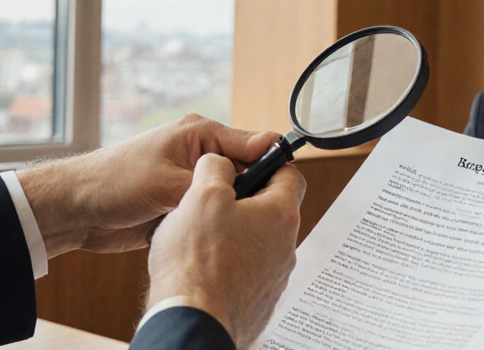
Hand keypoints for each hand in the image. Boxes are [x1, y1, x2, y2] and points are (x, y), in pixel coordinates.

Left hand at [16, 114, 279, 255]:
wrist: (75, 211)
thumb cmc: (115, 183)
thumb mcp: (170, 178)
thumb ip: (218, 172)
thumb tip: (268, 147)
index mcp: (200, 134)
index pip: (254, 145)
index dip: (273, 168)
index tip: (286, 195)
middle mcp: (199, 155)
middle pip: (246, 176)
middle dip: (252, 199)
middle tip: (263, 224)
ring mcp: (190, 182)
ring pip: (229, 200)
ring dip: (233, 216)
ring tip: (245, 236)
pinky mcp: (181, 207)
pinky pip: (211, 217)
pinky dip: (216, 228)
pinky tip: (224, 243)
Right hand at [145, 153, 304, 348]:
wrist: (193, 320)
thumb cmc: (197, 261)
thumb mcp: (201, 195)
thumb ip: (215, 167)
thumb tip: (219, 163)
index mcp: (280, 216)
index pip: (290, 175)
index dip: (267, 163)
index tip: (244, 165)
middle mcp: (285, 248)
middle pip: (270, 210)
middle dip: (241, 203)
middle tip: (210, 204)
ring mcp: (274, 277)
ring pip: (256, 242)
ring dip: (233, 235)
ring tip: (199, 239)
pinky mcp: (258, 300)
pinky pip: (246, 271)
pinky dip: (228, 265)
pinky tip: (202, 268)